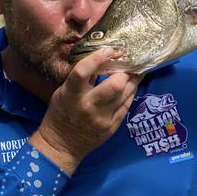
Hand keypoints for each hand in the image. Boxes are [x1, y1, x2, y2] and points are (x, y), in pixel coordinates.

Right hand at [30, 49, 142, 174]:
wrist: (62, 145)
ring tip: (136, 71)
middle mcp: (88, 106)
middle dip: (124, 71)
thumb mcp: (63, 92)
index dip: (98, 57)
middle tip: (128, 63)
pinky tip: (131, 86)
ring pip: (126, 94)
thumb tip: (101, 59)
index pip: (83, 71)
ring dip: (133, 80)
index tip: (110, 49)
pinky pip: (127, 105)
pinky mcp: (112, 127)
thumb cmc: (60, 114)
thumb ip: (81, 78)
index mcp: (71, 94)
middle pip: (115, 85)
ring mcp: (102, 118)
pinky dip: (131, 93)